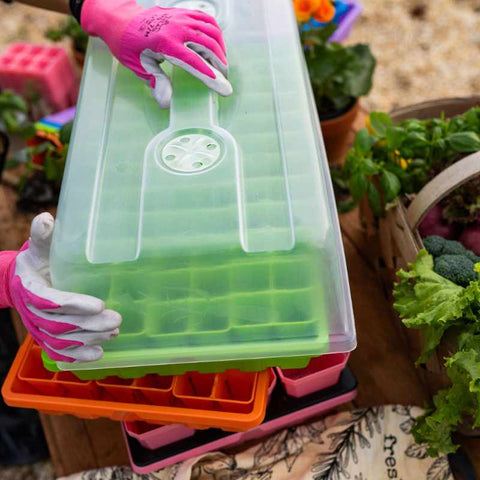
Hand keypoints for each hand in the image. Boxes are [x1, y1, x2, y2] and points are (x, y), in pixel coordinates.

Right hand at [5, 213, 120, 362]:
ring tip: (114, 332)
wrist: (19, 282)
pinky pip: (59, 351)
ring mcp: (38, 328)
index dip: (75, 304)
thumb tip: (46, 218)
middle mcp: (33, 312)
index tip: (100, 304)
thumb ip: (42, 236)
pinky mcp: (45, 338)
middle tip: (116, 320)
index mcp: (31, 289)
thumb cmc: (36, 262)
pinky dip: (78, 356)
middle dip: (90, 324)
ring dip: (90, 339)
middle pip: (62, 324)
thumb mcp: (38, 248)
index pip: (53, 300)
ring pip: (63, 340)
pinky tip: (99, 356)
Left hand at [81, 0, 232, 107]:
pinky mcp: (184, 12)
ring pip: (212, 32)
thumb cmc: (129, 46)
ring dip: (221, 50)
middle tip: (223, 80)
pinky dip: (216, 34)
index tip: (225, 89)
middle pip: (208, 46)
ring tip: (221, 65)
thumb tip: (167, 103)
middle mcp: (177, 27)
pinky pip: (208, 21)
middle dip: (220, 65)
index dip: (212, 77)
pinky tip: (216, 46)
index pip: (195, 62)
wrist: (122, 20)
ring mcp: (182, 17)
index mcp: (165, 42)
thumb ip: (156, 83)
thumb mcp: (139, 67)